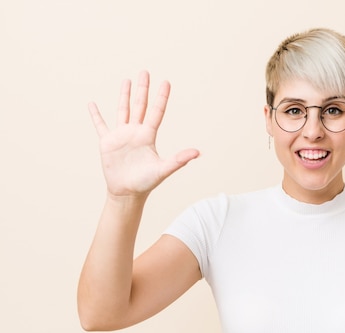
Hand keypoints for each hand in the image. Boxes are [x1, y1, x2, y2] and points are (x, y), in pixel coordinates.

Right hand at [88, 71, 199, 198]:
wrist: (127, 193)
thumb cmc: (146, 182)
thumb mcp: (163, 170)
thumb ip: (179, 160)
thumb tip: (197, 152)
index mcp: (148, 136)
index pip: (156, 112)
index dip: (161, 98)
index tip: (166, 82)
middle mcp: (136, 132)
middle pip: (140, 106)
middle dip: (143, 89)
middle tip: (145, 72)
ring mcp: (121, 135)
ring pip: (123, 110)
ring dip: (124, 96)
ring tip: (127, 81)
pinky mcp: (107, 142)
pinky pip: (100, 125)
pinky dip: (95, 115)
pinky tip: (92, 104)